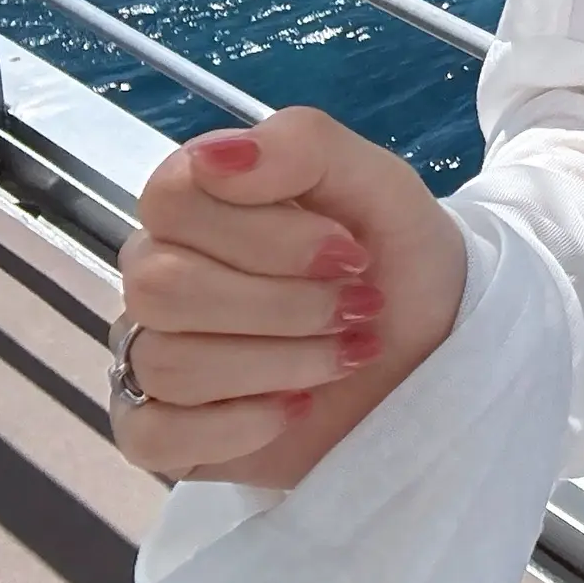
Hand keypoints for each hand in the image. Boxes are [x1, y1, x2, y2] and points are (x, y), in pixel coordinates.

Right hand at [113, 106, 466, 487]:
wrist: (433, 352)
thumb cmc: (396, 259)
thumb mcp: (379, 184)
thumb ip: (302, 145)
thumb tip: (217, 157)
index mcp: (196, 203)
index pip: (172, 201)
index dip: (265, 233)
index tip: (347, 249)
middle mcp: (159, 273)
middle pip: (165, 288)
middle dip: (287, 305)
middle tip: (360, 306)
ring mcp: (151, 354)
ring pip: (169, 363)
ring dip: (284, 363)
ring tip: (346, 354)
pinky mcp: (159, 432)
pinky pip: (155, 437)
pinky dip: (243, 426)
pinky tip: (297, 407)